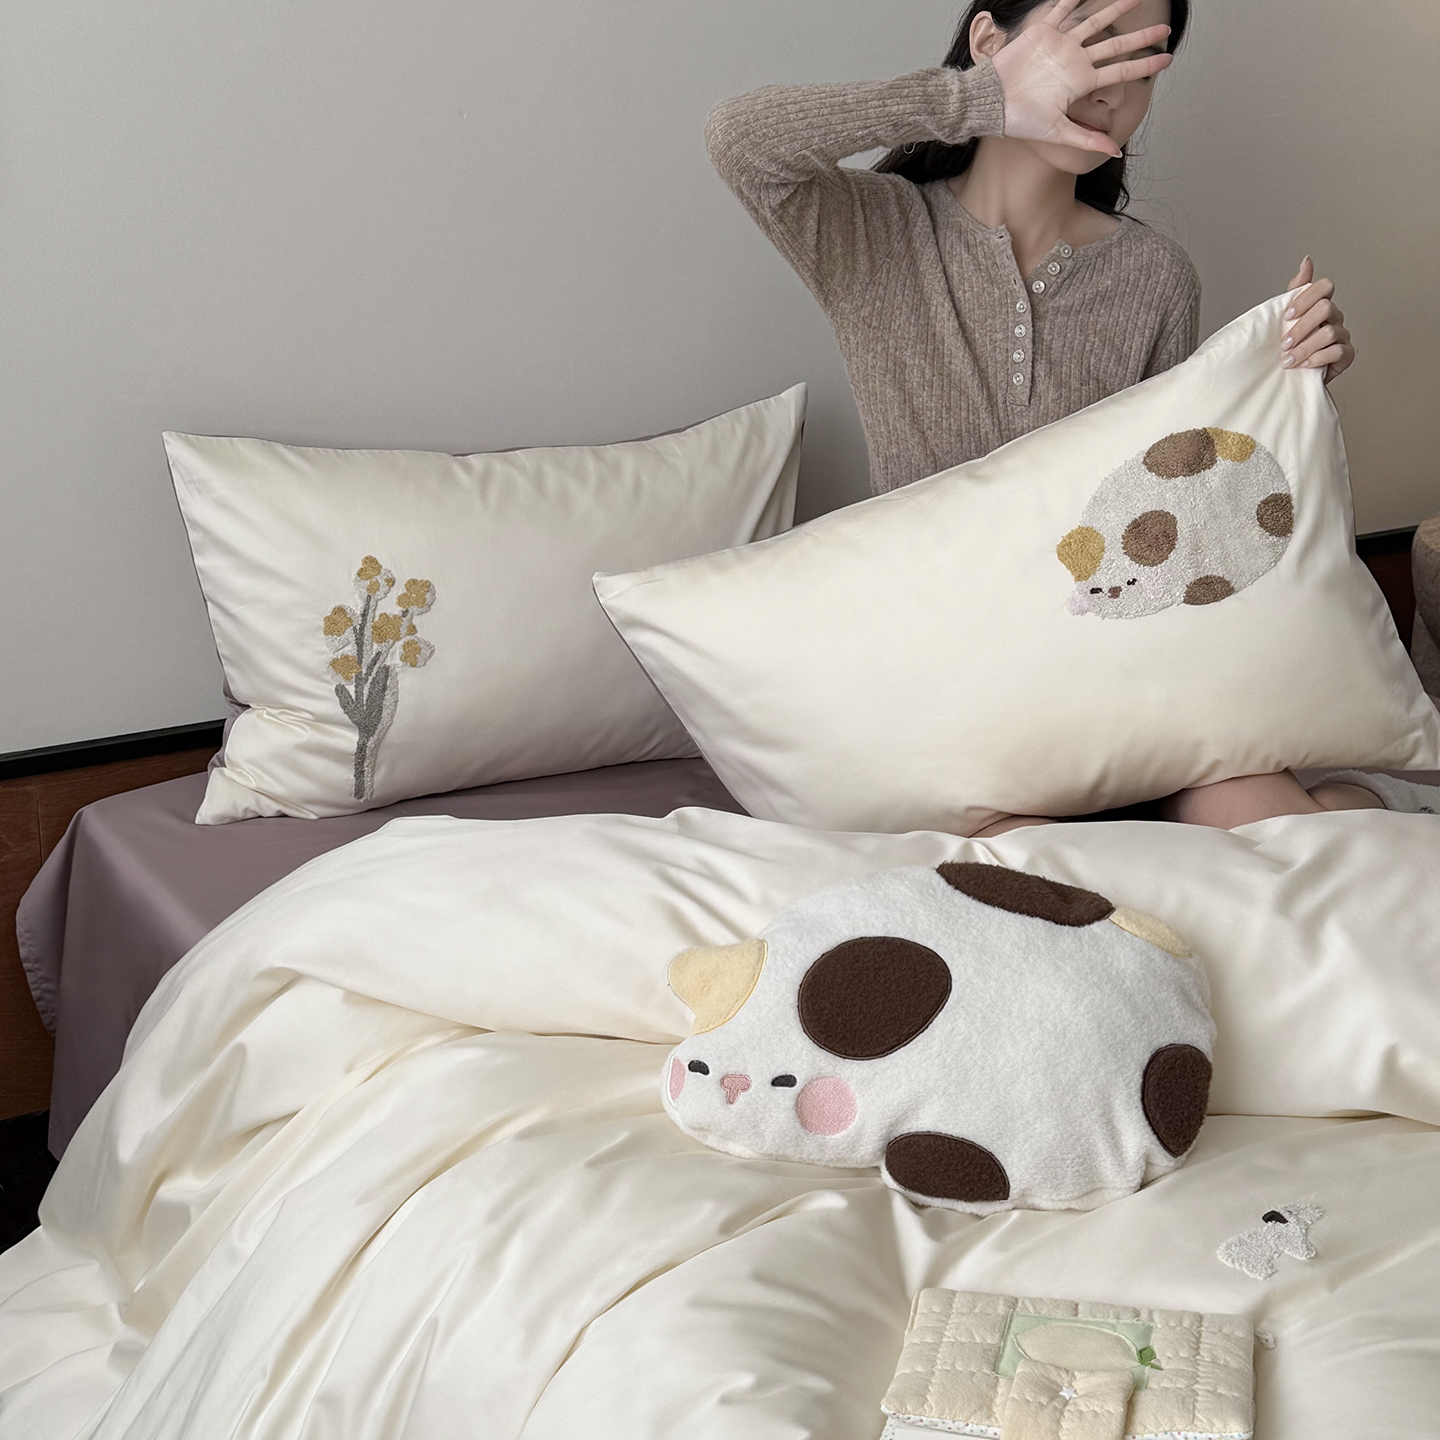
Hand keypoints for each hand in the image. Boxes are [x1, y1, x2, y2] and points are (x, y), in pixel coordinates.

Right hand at [990, 0, 1172, 157]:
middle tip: (1164, 30)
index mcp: (1081, 82)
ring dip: (1116, 8)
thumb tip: (1117, 153)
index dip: (1145, 65)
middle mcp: (1075, 61)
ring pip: (1095, 21)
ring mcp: (1061, 45)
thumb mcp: (1057, 132)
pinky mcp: (1042, 31)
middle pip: (1116, 45)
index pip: (1120, 71)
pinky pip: (1062, 7)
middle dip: (1141, 38)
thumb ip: (1087, 139)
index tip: (1167, 60)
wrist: (990, 103)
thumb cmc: (1020, 120)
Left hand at [1282, 257, 1354, 384]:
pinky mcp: (1346, 354)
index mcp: (1320, 305)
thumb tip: (1307, 260)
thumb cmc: (1289, 346)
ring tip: (1288, 360)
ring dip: (1304, 347)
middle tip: (1284, 344)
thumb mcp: (1286, 319)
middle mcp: (1335, 317)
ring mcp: (1342, 335)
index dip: (1306, 298)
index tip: (1287, 316)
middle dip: (1301, 328)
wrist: (1290, 377)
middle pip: (1325, 308)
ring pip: (1329, 332)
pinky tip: (1304, 366)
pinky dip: (1317, 358)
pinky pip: (1337, 351)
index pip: (1324, 286)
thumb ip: (1295, 290)